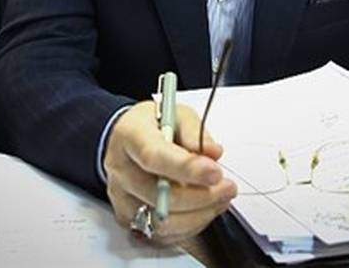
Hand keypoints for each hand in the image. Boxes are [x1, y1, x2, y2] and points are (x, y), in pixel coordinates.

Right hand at [104, 101, 236, 243]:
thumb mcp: (177, 114)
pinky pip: (161, 235)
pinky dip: (189, 227)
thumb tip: (213, 153)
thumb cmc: (154, 126)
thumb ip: (195, 132)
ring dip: (198, 215)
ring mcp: (122, 197)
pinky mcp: (128, 219)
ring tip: (220, 199)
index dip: (187, 169)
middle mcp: (120, 169)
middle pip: (159, 195)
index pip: (154, 157)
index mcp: (129, 136)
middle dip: (201, 197)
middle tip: (227, 187)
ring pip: (161, 223)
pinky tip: (204, 211)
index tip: (215, 172)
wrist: (126, 140)